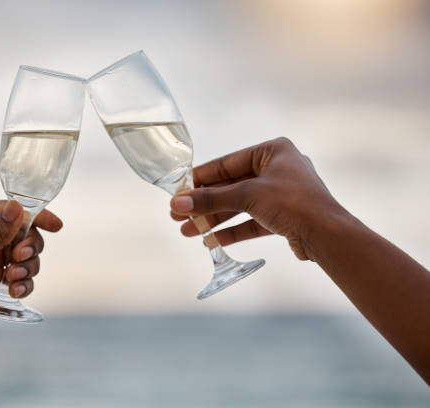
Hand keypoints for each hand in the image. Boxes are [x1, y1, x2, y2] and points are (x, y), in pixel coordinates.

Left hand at [0, 200, 61, 331]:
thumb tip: (19, 207)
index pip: (12, 211)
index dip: (37, 216)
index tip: (57, 226)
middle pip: (24, 235)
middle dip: (30, 248)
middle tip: (18, 260)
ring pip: (24, 258)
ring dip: (27, 268)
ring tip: (12, 281)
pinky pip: (15, 278)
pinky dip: (22, 284)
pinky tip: (16, 292)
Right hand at [170, 137, 345, 260]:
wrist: (328, 235)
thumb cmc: (293, 203)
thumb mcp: (247, 196)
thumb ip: (211, 199)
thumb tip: (178, 203)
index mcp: (272, 151)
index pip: (227, 164)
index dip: (201, 179)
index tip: (179, 190)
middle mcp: (277, 169)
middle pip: (231, 187)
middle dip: (204, 204)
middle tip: (178, 214)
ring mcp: (281, 194)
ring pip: (239, 206)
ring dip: (214, 219)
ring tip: (189, 231)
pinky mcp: (284, 217)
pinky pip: (251, 221)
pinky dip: (232, 230)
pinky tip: (212, 240)